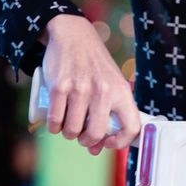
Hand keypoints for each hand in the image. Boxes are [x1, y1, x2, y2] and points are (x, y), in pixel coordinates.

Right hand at [39, 14, 139, 154]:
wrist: (73, 36)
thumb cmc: (95, 67)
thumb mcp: (112, 86)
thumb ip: (109, 116)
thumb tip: (95, 150)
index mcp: (121, 92)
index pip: (132, 128)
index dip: (120, 143)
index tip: (108, 142)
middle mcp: (103, 91)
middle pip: (96, 134)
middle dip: (87, 141)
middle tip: (82, 136)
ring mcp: (80, 88)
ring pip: (73, 130)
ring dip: (68, 134)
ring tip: (68, 126)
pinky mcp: (59, 86)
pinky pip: (55, 121)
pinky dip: (54, 127)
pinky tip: (56, 123)